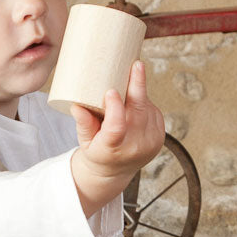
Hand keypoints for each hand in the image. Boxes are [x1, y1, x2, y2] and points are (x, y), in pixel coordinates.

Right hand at [69, 61, 164, 216]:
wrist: (115, 171)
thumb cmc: (97, 151)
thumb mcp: (84, 141)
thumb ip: (83, 123)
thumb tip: (76, 104)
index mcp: (113, 149)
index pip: (116, 128)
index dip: (114, 108)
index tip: (110, 91)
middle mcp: (135, 146)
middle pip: (138, 112)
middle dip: (137, 86)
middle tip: (136, 64)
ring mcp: (150, 142)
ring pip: (146, 108)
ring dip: (138, 94)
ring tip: (125, 88)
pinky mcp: (160, 137)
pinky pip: (153, 111)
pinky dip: (144, 103)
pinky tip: (135, 102)